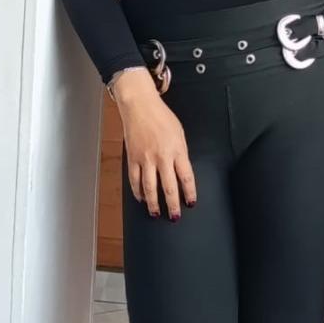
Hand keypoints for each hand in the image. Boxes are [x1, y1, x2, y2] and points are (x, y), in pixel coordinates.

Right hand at [113, 71, 196, 219]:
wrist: (140, 106)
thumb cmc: (162, 118)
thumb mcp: (179, 134)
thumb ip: (181, 154)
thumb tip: (181, 173)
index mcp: (177, 150)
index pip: (186, 177)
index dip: (189, 193)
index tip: (191, 203)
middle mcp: (162, 156)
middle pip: (168, 187)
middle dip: (172, 204)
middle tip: (175, 216)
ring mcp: (145, 158)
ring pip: (150, 187)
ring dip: (153, 203)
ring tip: (156, 213)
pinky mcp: (132, 157)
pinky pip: (134, 179)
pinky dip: (138, 191)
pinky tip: (141, 199)